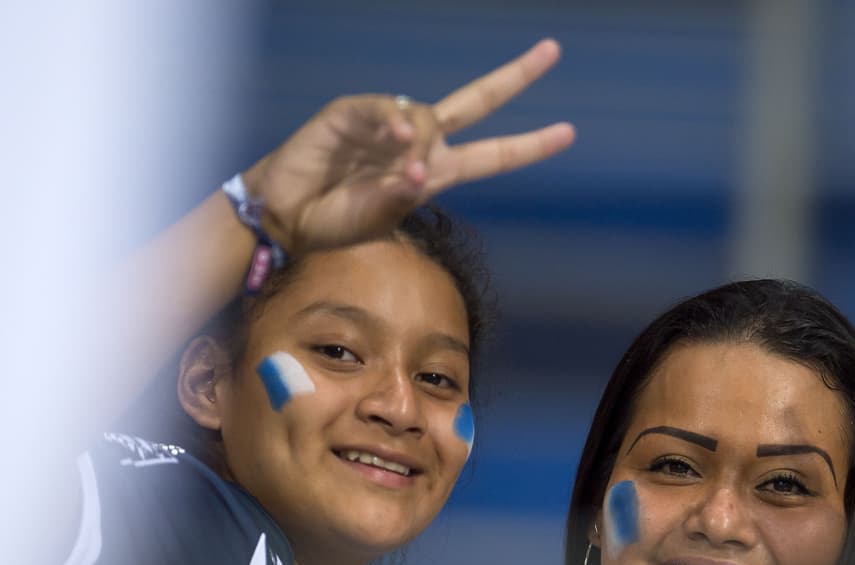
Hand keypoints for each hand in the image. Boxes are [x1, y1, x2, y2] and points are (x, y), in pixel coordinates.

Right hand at [242, 39, 574, 253]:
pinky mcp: (353, 113)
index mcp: (436, 173)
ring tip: (401, 174)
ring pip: (428, 114)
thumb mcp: (375, 222)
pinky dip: (393, 121)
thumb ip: (400, 198)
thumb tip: (418, 169)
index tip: (568, 133)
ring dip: (422, 145)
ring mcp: (389, 125)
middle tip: (552, 50)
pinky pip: (384, 109)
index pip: (493, 155)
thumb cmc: (334, 224)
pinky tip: (397, 137)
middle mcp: (420, 143)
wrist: (286, 217)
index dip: (529, 145)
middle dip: (515, 77)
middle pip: (477, 103)